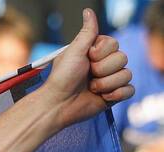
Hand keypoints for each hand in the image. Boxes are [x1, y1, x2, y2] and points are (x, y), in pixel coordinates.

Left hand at [39, 9, 132, 131]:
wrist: (58, 105)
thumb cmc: (62, 78)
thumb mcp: (74, 51)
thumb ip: (87, 32)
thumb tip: (88, 11)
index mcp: (97, 52)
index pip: (114, 44)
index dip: (100, 53)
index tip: (86, 59)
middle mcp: (106, 64)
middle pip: (123, 58)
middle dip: (102, 69)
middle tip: (87, 76)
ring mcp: (111, 80)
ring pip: (126, 75)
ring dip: (105, 84)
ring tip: (90, 88)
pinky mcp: (114, 96)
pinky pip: (130, 90)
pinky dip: (116, 94)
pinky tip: (102, 97)